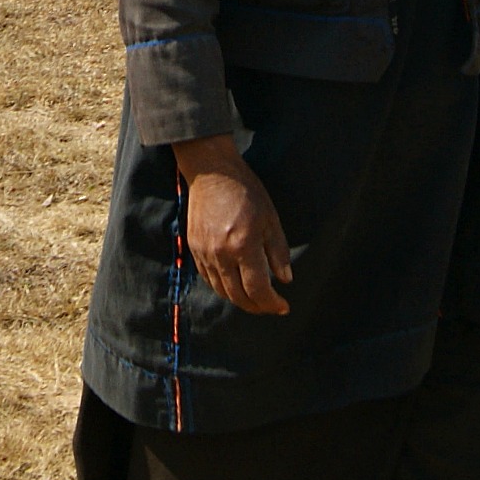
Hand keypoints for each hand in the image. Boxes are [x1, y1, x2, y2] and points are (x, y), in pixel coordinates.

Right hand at [171, 136, 291, 314]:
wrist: (212, 173)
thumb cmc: (246, 191)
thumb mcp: (270, 219)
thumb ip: (278, 252)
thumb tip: (285, 280)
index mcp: (244, 245)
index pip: (258, 289)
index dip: (272, 303)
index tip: (283, 306)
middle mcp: (221, 254)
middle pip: (239, 296)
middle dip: (258, 306)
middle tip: (271, 306)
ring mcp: (205, 253)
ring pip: (222, 291)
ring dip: (240, 300)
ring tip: (255, 298)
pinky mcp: (194, 249)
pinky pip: (209, 279)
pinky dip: (224, 288)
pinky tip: (236, 285)